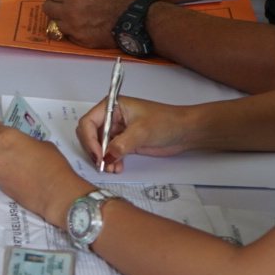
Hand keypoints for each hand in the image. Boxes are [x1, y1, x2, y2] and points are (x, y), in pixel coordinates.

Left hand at [0, 120, 84, 222]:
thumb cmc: (52, 164)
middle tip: (24, 154)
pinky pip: (4, 177)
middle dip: (9, 150)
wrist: (56, 193)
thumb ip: (28, 142)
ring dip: (10, 164)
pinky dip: (12, 177)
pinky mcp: (2, 187)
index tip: (7, 132)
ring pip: (1, 164)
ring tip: (27, 171)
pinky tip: (26, 181)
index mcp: (6, 138)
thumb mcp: (44, 144)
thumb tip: (26, 148)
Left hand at [40, 0, 145, 48]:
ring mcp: (75, 29)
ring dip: (61, 15)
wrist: (134, 19)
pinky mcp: (81, 40)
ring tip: (75, 10)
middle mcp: (70, 13)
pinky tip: (81, 21)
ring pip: (55, 21)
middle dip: (55, 1)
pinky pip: (66, 33)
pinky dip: (70, 27)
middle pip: (48, 7)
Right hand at [74, 97, 195, 173]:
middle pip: (90, 134)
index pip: (89, 122)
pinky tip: (117, 167)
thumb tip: (106, 158)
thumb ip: (121, 144)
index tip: (98, 155)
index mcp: (112, 106)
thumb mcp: (142, 131)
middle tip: (102, 165)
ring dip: (102, 159)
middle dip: (94, 150)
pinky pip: (110, 153)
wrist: (185, 131)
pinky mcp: (125, 142)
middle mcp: (112, 117)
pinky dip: (111, 161)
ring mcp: (118, 130)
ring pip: (99, 146)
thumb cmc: (166, 122)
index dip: (89, 139)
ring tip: (111, 168)